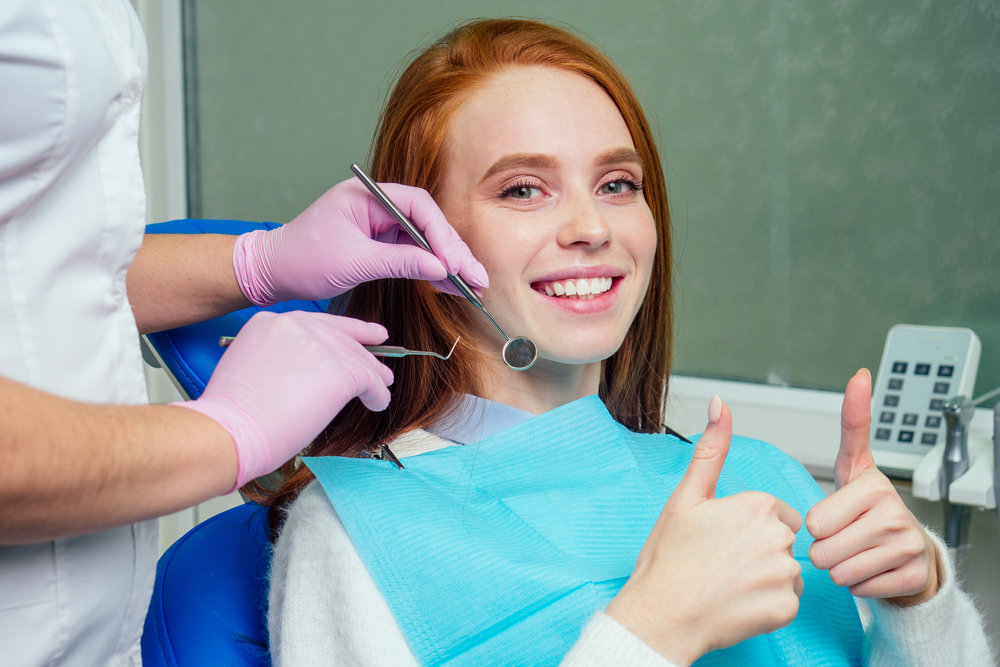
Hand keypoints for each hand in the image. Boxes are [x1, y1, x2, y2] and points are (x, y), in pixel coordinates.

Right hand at [174, 311, 393, 489]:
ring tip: (382, 388)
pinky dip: (377, 394)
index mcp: (270, 322)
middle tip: (381, 365)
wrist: (232, 429)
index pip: (317, 323)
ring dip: (374, 376)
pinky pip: (370, 380)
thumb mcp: (248, 365)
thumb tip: (304, 371)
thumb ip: (278, 357)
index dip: (346, 331)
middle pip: (342, 336)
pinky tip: (377, 403)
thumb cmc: (233, 413)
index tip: (367, 334)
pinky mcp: (341, 369)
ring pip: (359, 357)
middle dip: (364, 352)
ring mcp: (321, 344)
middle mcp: (296, 325)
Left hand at [232, 178, 488, 304]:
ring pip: (423, 241)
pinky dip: (429, 270)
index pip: (417, 207)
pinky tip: (448, 285)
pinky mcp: (377, 244)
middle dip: (452, 252)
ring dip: (446, 263)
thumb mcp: (353, 262)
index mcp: (367, 195)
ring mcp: (378, 225)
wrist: (270, 273)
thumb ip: (399, 262)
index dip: (441, 235)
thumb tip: (439, 268)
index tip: (454, 262)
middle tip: (476, 277)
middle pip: (426, 224)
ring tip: (471, 286)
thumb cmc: (300, 260)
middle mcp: (376, 205)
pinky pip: (411, 254)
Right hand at [607, 397, 803, 665]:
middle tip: (721, 564)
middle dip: (759, 550)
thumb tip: (721, 403)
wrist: (660, 615)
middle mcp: (777, 536)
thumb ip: (712, 449)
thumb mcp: (686, 497)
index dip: (745, 527)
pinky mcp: (786, 608)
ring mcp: (784, 574)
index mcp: (756, 505)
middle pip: (782, 540)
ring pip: (787, 570)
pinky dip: (767, 605)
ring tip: (728, 585)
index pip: (773, 512)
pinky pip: (787, 601)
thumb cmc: (669, 559)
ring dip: (765, 578)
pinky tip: (738, 604)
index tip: (720, 541)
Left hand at [805, 369, 939, 605]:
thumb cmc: (868, 505)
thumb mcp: (855, 464)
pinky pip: (858, 588)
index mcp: (871, 485)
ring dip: (839, 567)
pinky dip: (857, 584)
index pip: (816, 521)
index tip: (842, 504)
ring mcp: (906, 545)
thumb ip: (852, 424)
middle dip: (824, 548)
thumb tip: (860, 376)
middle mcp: (893, 512)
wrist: (908, 550)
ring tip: (856, 550)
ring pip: (838, 571)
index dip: (819, 522)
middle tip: (843, 537)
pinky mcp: (911, 576)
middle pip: (822, 548)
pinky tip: (871, 568)